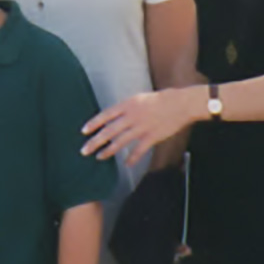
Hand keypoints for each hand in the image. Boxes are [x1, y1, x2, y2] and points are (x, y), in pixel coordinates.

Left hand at [80, 87, 198, 166]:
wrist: (180, 104)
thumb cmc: (159, 100)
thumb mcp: (138, 98)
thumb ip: (125, 108)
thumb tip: (111, 116)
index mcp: (128, 104)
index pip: (106, 115)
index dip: (94, 123)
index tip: (84, 131)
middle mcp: (132, 116)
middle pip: (109, 131)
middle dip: (95, 141)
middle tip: (84, 150)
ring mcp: (142, 127)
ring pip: (121, 141)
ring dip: (108, 151)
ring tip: (98, 157)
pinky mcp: (152, 137)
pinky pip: (139, 150)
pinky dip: (132, 158)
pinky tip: (126, 164)